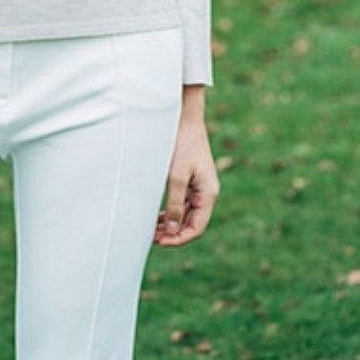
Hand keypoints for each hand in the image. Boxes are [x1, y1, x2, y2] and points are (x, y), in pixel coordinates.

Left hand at [154, 98, 218, 247]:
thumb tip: (172, 230)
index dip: (179, 239)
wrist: (184, 117)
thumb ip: (174, 204)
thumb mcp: (176, 176)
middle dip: (173, 233)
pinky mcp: (190, 179)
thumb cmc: (182, 144)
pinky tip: (157, 215)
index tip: (160, 242)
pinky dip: (171, 211)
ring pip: (186, 213)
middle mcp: (206, 192)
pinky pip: (182, 202)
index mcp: (208, 193)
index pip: (197, 227)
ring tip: (151, 229)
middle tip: (151, 237)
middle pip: (192, 222)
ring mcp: (199, 186)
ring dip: (171, 223)